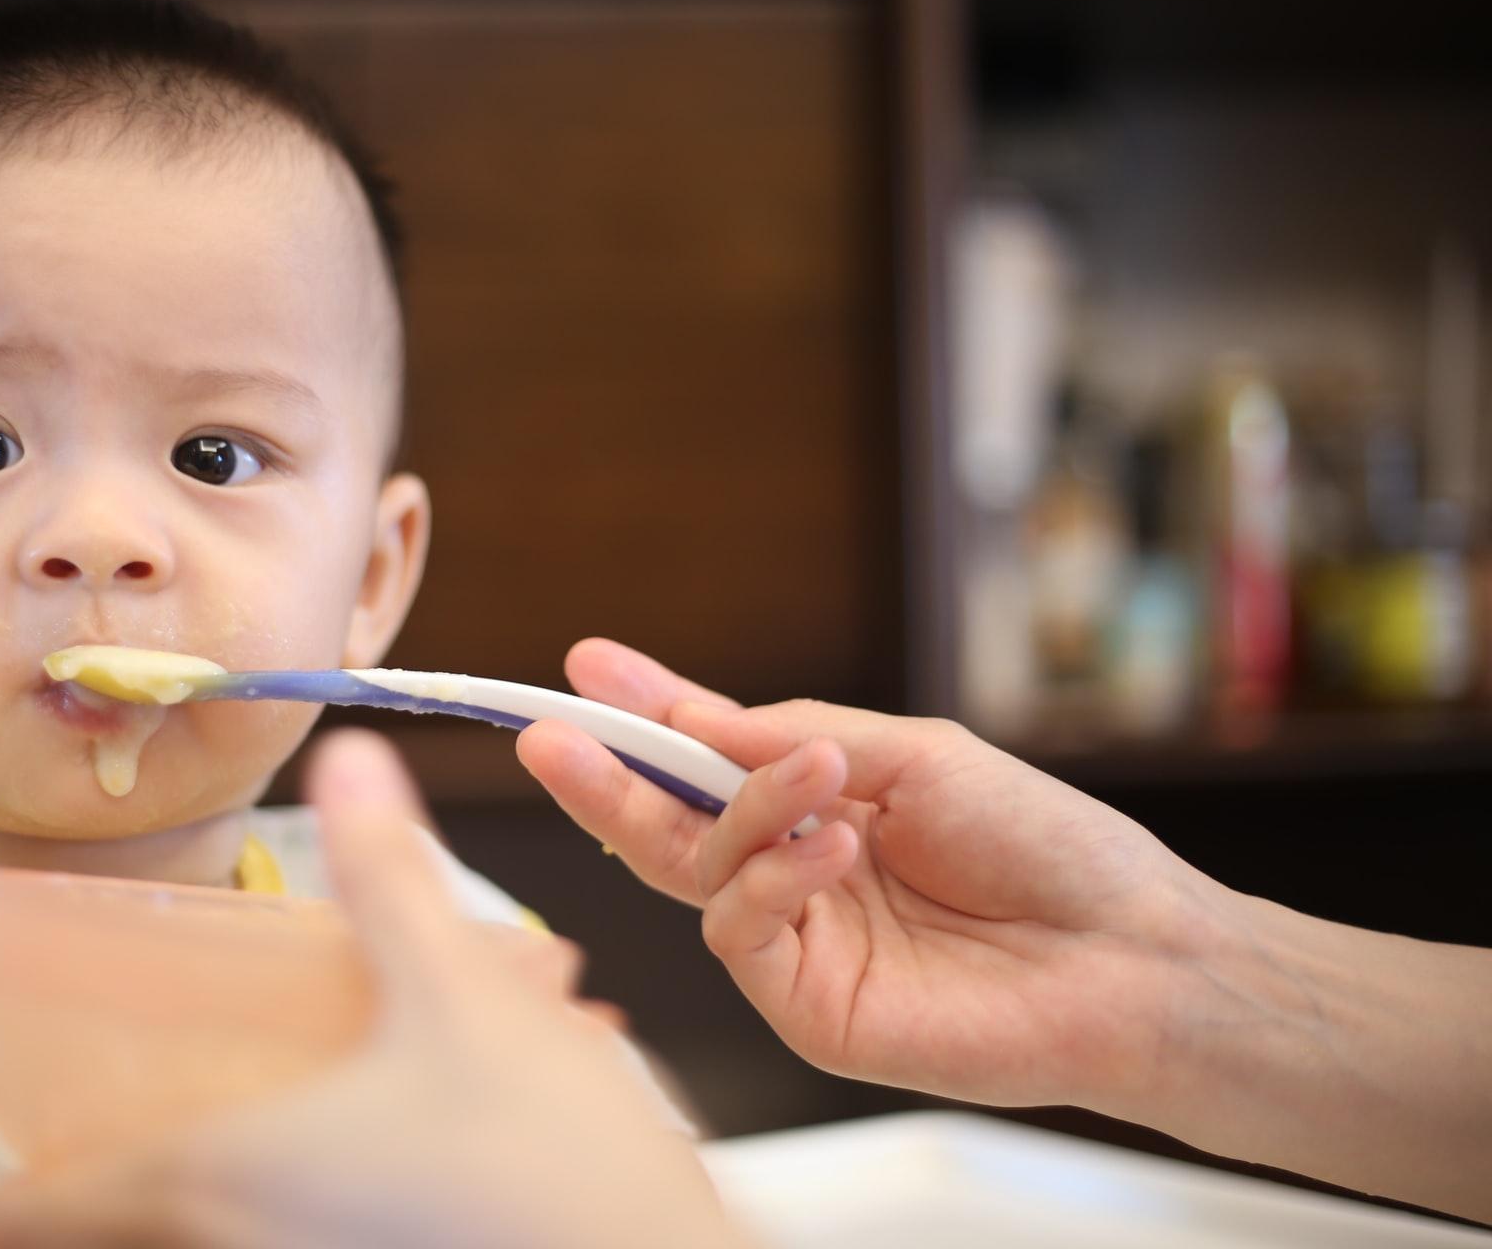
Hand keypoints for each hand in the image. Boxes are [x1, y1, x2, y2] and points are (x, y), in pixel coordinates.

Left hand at [0, 728, 748, 1248]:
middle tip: (132, 1143)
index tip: (18, 1156)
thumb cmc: (549, 1157)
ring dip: (195, 1217)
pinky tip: (355, 1186)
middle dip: (104, 1209)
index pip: (36, 1215)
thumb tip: (353, 760)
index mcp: (225, 1176)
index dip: (9, 1190)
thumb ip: (390, 877)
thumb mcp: (460, 992)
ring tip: (254, 1154)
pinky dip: (280, 1230)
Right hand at [517, 638, 1225, 1113]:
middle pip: (669, 828)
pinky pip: (738, 933)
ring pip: (700, 874)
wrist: (1128, 953)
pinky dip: (768, 879)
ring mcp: (798, 946)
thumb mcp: (914, 756)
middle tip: (549, 735)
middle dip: (606, 777)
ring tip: (814, 782)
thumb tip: (693, 715)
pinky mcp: (807, 1008)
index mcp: (822, 809)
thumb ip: (794, 740)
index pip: (709, 765)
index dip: (646, 718)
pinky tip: (832, 849)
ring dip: (740, 814)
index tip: (586, 669)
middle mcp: (796, 876)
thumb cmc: (1043, 846)